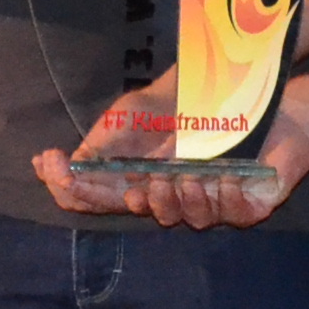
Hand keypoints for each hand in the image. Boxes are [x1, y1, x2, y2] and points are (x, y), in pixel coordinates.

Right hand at [33, 71, 308, 228]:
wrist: (248, 89)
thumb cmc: (181, 104)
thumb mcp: (131, 115)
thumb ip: (102, 142)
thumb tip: (65, 166)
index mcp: (142, 177)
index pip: (102, 198)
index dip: (77, 191)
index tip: (56, 170)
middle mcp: (174, 193)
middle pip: (147, 212)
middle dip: (145, 200)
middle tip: (142, 184)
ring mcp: (212, 198)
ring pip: (192, 219)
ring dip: (182, 202)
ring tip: (180, 179)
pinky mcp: (251, 199)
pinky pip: (240, 213)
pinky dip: (230, 201)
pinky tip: (223, 182)